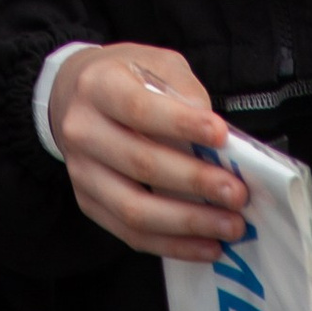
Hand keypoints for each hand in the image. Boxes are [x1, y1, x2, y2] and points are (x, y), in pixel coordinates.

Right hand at [46, 43, 252, 264]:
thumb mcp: (158, 64)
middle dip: (195, 181)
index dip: (181, 124)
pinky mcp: (88, 203)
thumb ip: (186, 94)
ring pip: (134, 209)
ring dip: (188, 222)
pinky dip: (173, 245)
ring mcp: (81, 172)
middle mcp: (82, 131)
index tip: (222, 136)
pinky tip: (208, 246)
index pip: (139, 109)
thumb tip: (218, 142)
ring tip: (231, 226)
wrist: (74, 95)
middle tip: (237, 193)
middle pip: (140, 163)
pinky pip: (131, 234)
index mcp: (98, 86)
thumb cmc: (129, 78)